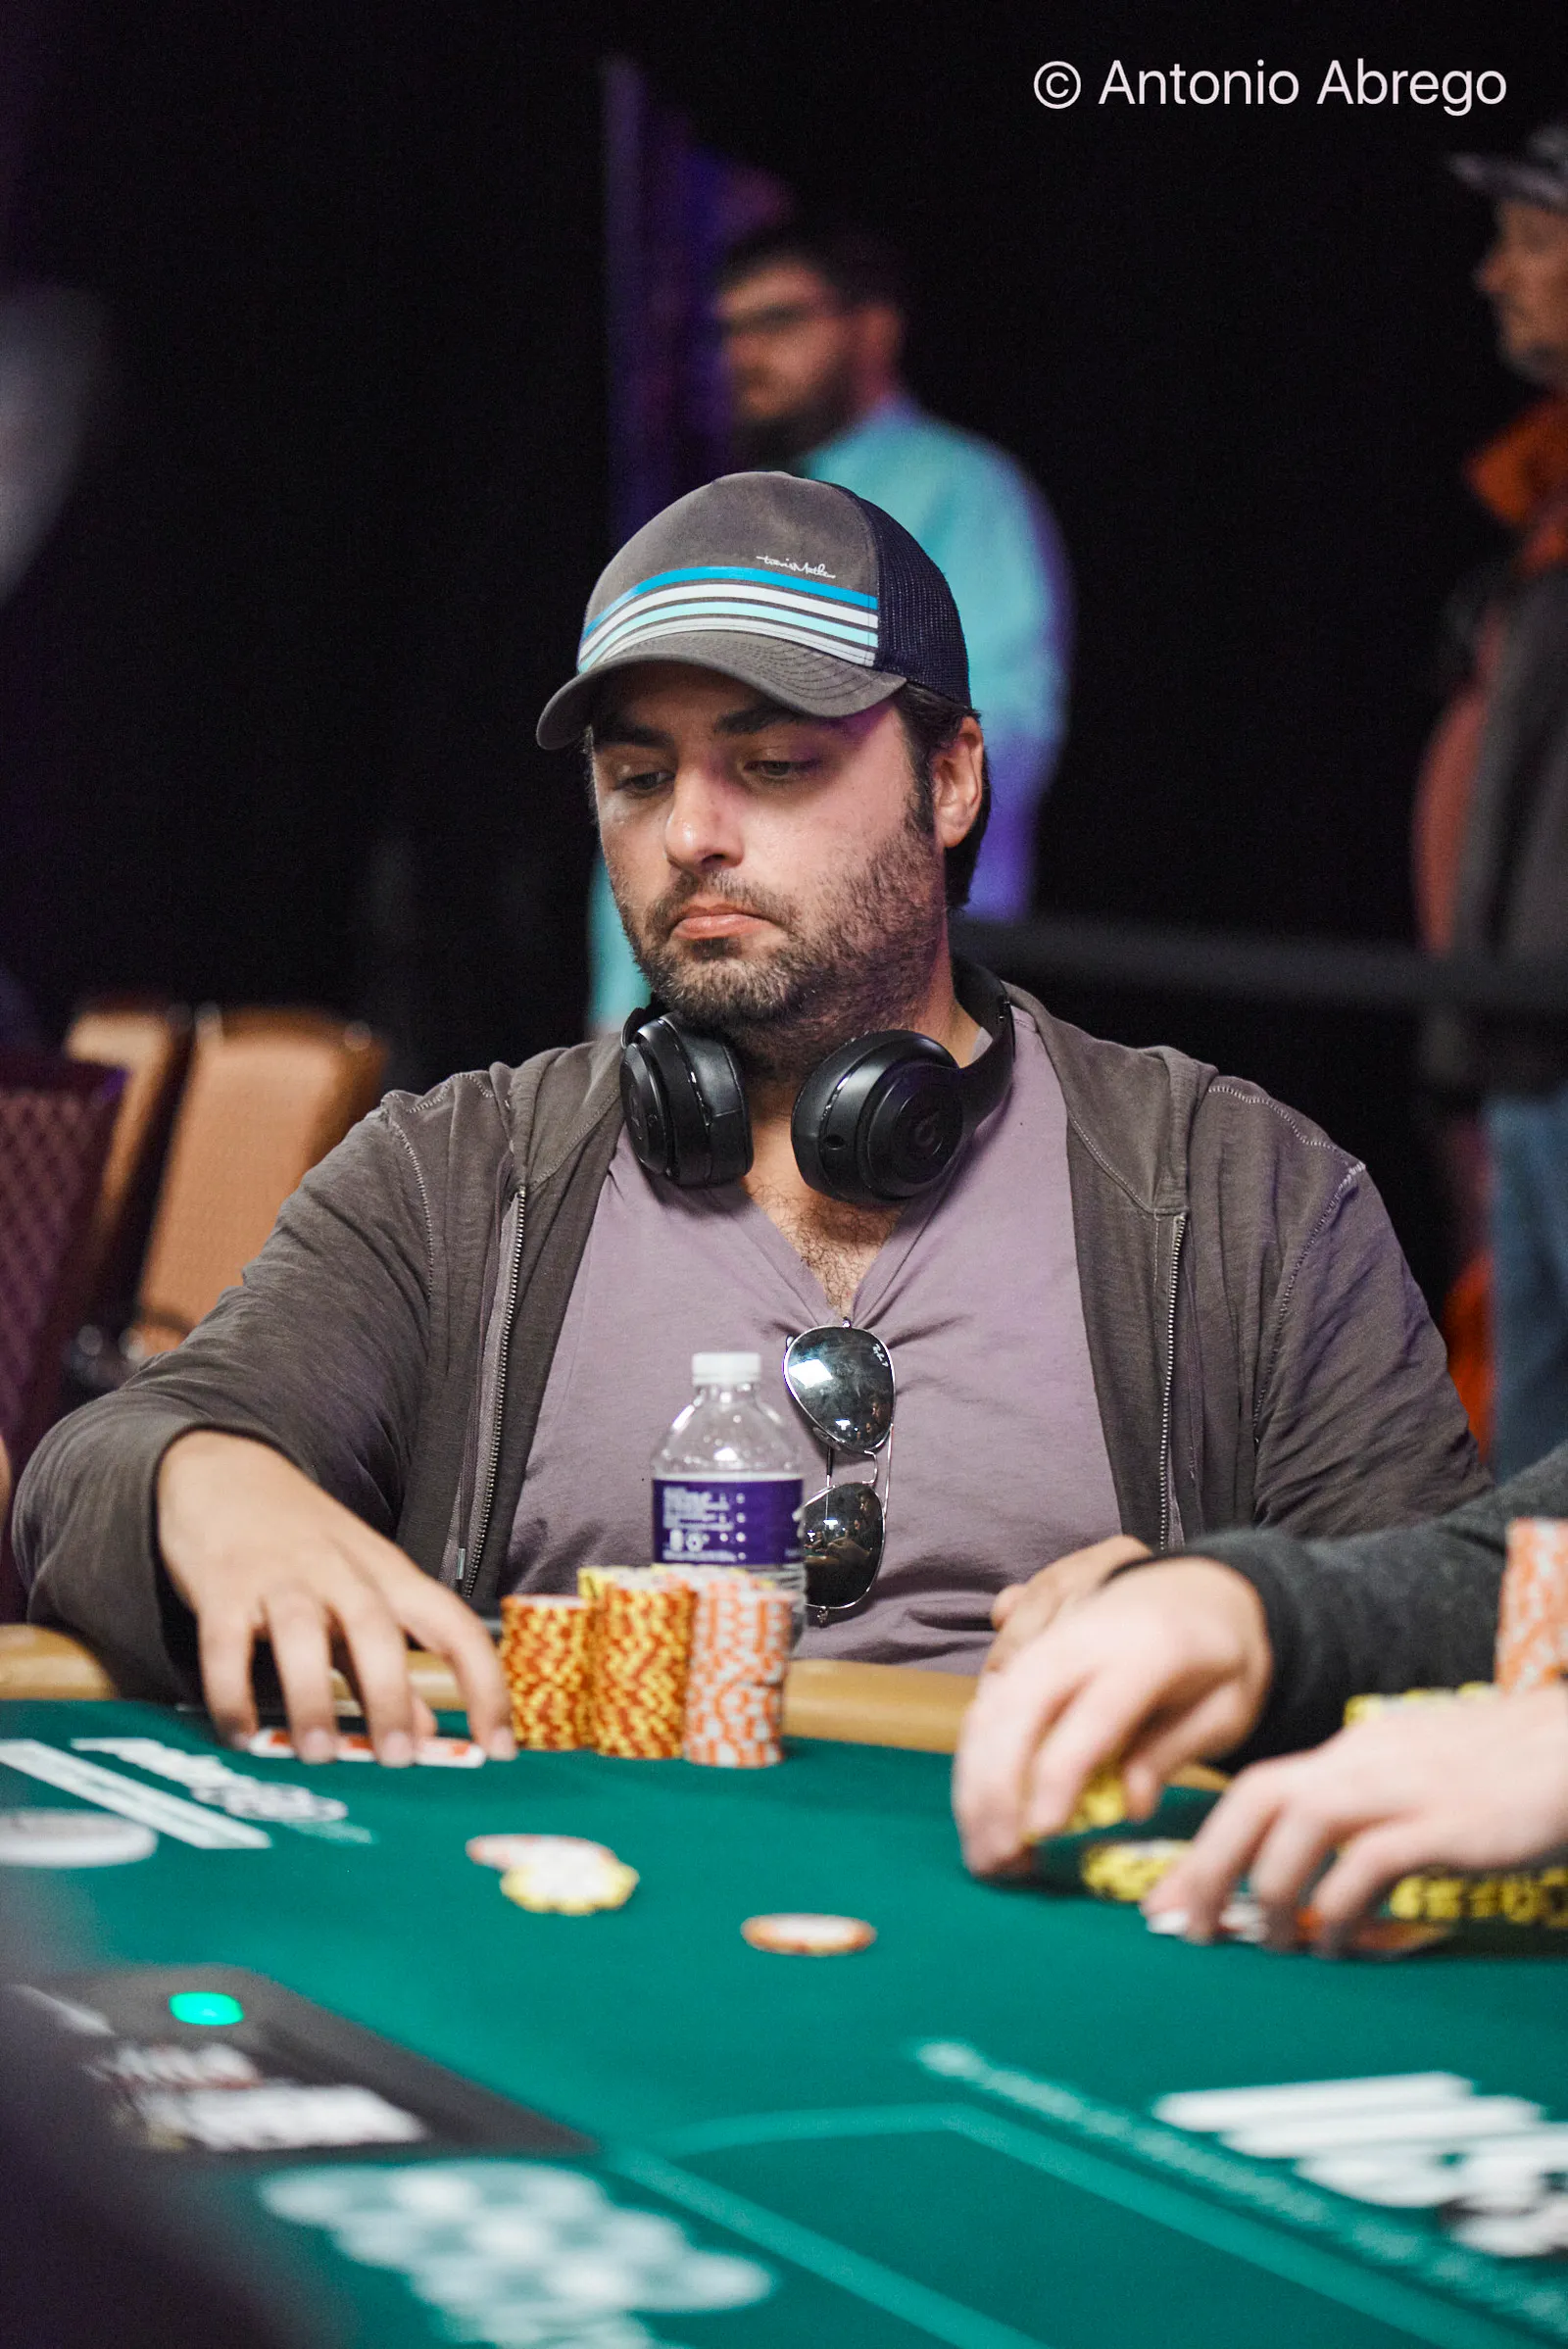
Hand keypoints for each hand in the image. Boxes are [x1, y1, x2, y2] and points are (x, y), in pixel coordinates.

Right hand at [156, 1432, 513, 1765]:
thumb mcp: (358, 1593)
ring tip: (317, 1754)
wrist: (225, 1470)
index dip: (485, 1685)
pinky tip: (240, 1737)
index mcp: (389, 1575)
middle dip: (391, 1695)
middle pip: (377, 1628)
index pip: (455, 1627)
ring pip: (304, 1633)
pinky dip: (232, 1694)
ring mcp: (281, 1575)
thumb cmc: (302, 1542)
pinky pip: (227, 1644)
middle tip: (397, 1758)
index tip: (499, 1747)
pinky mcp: (224, 1585)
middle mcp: (341, 1571)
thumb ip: (385, 1664)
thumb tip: (428, 1732)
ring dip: (312, 1698)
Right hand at [953, 1559, 1270, 1875]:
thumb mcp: (1226, 1706)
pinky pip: (985, 1705)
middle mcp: (1081, 1638)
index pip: (1090, 1716)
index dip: (1059, 1775)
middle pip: (1018, 1711)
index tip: (1044, 1833)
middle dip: (995, 1789)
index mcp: (1145, 1651)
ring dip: (973, 1782)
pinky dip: (973, 1761)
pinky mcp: (1026, 1654)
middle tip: (998, 1861)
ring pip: (988, 1709)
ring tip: (984, 1850)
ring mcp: (1046, 1641)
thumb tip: (1128, 1806)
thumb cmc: (1221, 1656)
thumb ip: (1174, 1750)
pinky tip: (980, 1811)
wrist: (1202, 1588)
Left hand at [1146, 1685, 1567, 1951]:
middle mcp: (1363, 1762)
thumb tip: (1305, 1867)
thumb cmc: (1497, 1774)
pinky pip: (1370, 1864)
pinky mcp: (1446, 1824)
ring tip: (1274, 1944)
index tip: (1171, 1901)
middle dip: (1209, 1866)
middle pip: (1256, 1799)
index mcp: (1350, 1752)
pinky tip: (1340, 1946)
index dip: (1203, 1846)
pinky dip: (1342, 1909)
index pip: (1254, 1789)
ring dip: (1273, 1893)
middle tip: (1190, 1930)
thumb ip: (1360, 1807)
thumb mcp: (1412, 1776)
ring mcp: (1403, 1788)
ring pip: (1302, 1827)